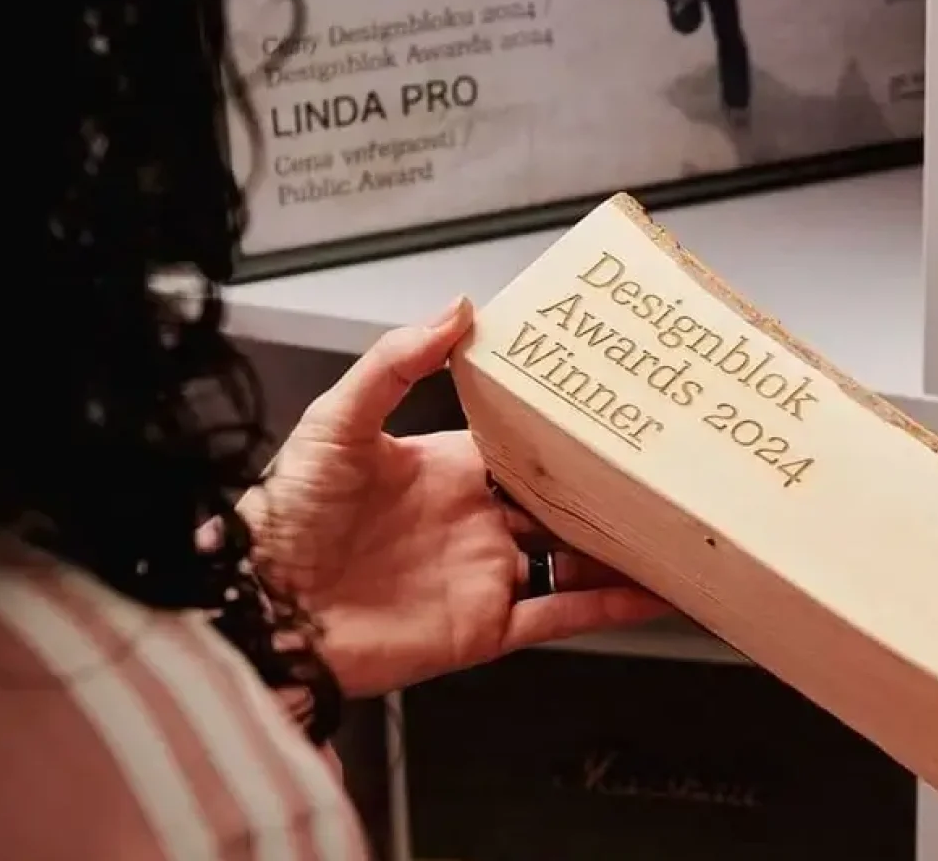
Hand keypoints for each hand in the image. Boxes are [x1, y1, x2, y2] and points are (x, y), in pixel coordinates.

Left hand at [234, 296, 670, 697]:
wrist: (261, 612)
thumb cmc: (283, 515)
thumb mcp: (336, 422)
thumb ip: (396, 362)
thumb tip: (457, 309)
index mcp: (447, 469)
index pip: (524, 446)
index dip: (568, 431)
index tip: (617, 410)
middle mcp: (475, 522)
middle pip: (562, 503)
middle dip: (609, 489)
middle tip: (666, 468)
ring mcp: (485, 575)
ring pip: (574, 559)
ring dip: (623, 549)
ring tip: (676, 531)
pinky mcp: (485, 628)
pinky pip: (560, 617)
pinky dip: (609, 608)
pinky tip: (653, 595)